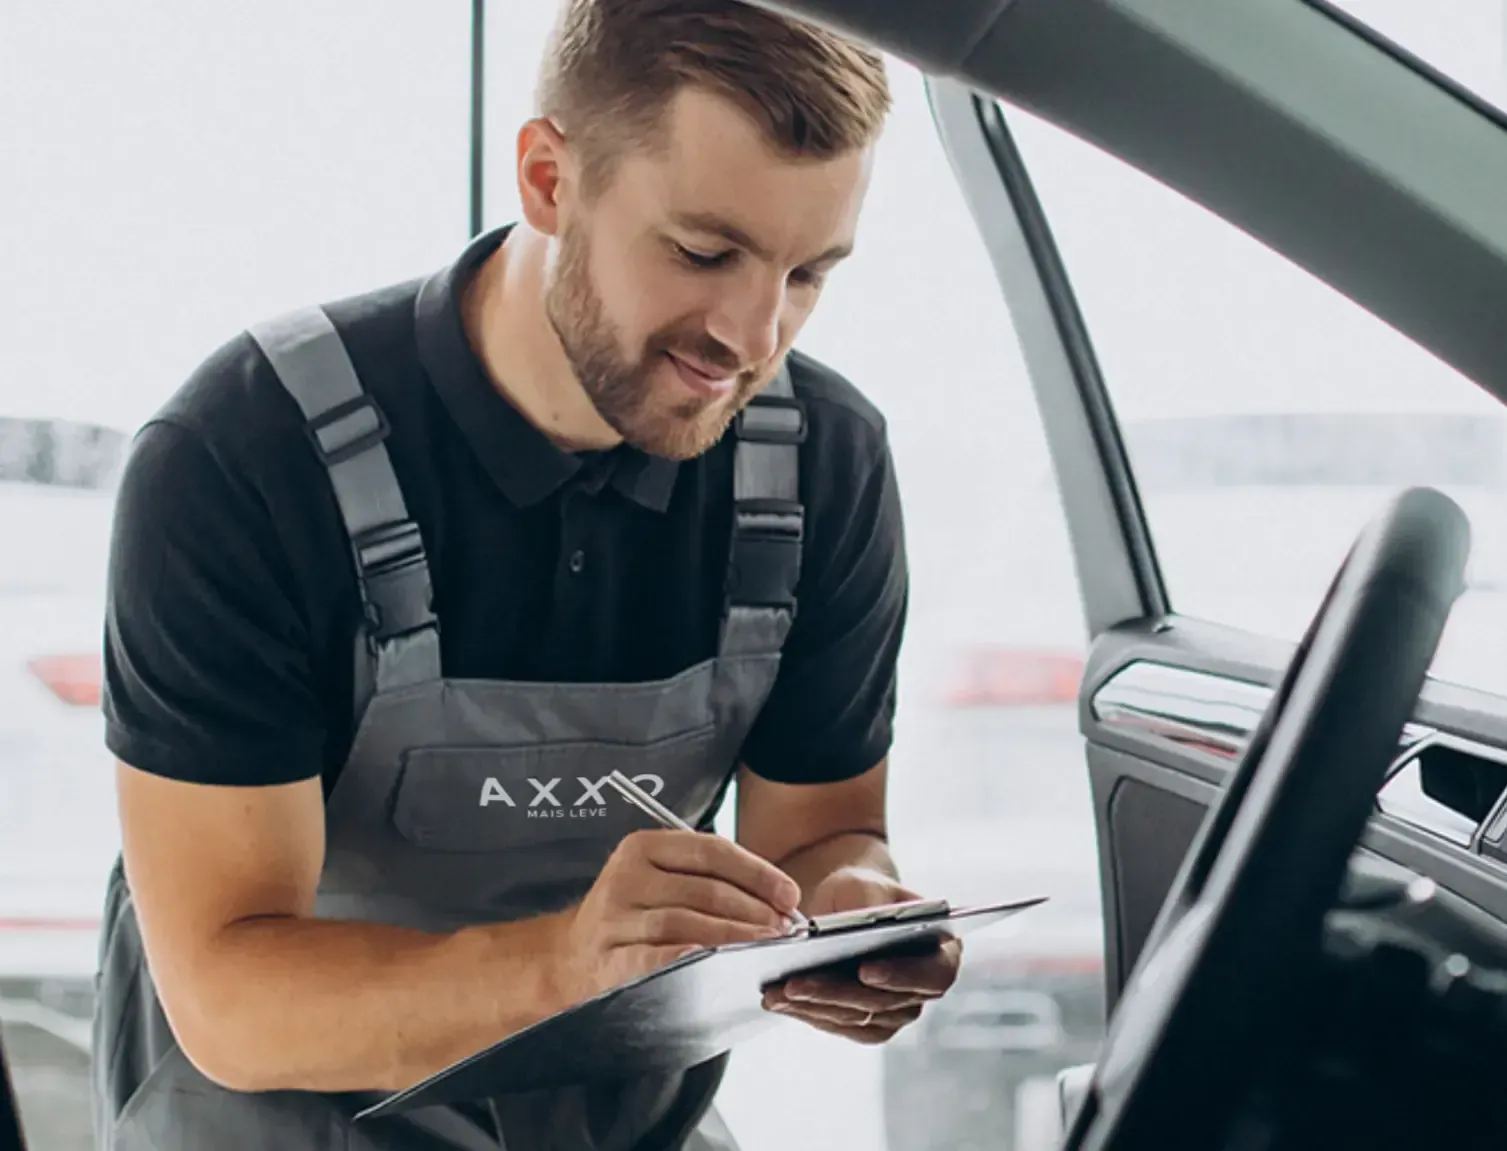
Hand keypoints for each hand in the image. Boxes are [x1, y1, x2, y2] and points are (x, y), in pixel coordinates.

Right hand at [557, 829, 803, 1002]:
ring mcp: (614, 919)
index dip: (758, 873)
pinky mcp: (608, 958)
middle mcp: (626, 877)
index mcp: (643, 846)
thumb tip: (778, 899)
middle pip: (705, 890)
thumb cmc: (636, 914)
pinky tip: (713, 964)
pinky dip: (684, 958)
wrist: (571, 955)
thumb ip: (710, 879)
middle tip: (784, 929)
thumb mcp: (661, 880)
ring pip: (686, 923)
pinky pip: (653, 956)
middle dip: (754, 911)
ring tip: (764, 948)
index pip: (711, 851)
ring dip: (733, 937)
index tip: (789, 895)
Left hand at [761, 867, 961, 1044]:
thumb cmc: (865, 890)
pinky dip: (808, 1014)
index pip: (932, 974)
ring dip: (814, 1007)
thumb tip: (859, 926)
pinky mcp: (868, 1024)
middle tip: (796, 983)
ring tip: (776, 992)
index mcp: (944, 952)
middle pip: (885, 1003)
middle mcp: (924, 989)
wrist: (849, 906)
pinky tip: (778, 1001)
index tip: (865, 970)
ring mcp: (897, 1011)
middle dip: (836, 993)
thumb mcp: (867, 884)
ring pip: (857, 1018)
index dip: (901, 975)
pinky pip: (840, 1025)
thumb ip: (871, 903)